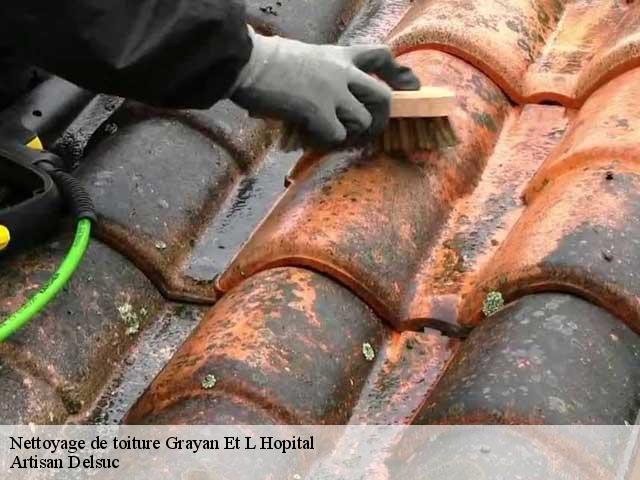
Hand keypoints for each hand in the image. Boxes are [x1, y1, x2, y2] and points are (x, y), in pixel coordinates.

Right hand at [229, 28, 420, 146]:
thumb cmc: (266, 60)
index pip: (381, 56)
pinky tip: (309, 136)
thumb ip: (323, 73)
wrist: (248, 63)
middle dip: (381, 119)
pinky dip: (325, 142)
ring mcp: (333, 92)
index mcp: (339, 55)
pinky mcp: (319, 111)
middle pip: (383, 97)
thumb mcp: (304, 56)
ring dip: (350, 134)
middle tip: (368, 132)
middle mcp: (342, 72)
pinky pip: (337, 136)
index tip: (408, 88)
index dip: (398, 74)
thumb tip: (328, 99)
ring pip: (363, 121)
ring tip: (328, 134)